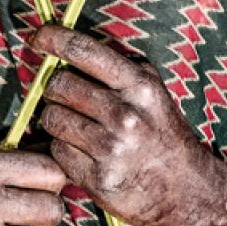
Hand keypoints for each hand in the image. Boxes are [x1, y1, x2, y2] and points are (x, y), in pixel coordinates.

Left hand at [29, 25, 226, 225]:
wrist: (188, 188)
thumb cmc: (160, 131)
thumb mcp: (151, 89)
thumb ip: (116, 66)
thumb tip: (64, 43)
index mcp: (139, 86)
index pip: (83, 50)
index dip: (52, 38)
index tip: (38, 38)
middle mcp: (126, 115)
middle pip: (58, 85)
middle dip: (56, 89)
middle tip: (67, 98)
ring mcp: (112, 148)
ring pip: (52, 118)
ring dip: (57, 120)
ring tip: (79, 127)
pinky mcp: (99, 178)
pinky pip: (57, 150)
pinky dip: (64, 149)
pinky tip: (84, 152)